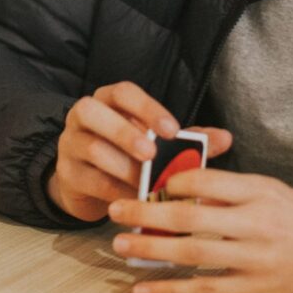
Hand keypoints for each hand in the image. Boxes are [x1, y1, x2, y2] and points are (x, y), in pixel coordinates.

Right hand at [45, 81, 231, 222]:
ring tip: (147, 184)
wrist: (90, 185)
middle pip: (93, 111)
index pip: (123, 92)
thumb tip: (225, 138)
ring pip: (92, 148)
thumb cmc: (129, 156)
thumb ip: (188, 139)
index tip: (173, 130)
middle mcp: (84, 116)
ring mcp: (70, 144)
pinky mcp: (67, 174)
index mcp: (108, 100)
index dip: (147, 108)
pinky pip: (90, 180)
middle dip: (124, 132)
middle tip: (152, 154)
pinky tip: (135, 200)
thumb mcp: (158, 144)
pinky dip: (116, 192)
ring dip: (124, 168)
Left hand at [108, 169, 292, 292]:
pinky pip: (205, 289)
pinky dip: (171, 291)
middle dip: (146, 212)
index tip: (148, 183)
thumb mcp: (280, 193)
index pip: (206, 181)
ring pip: (192, 252)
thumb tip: (190, 189)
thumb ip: (238, 190)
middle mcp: (256, 222)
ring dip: (151, 249)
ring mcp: (256, 258)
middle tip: (117, 209)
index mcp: (261, 191)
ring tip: (121, 245)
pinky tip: (145, 291)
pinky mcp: (256, 288)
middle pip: (189, 216)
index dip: (171, 182)